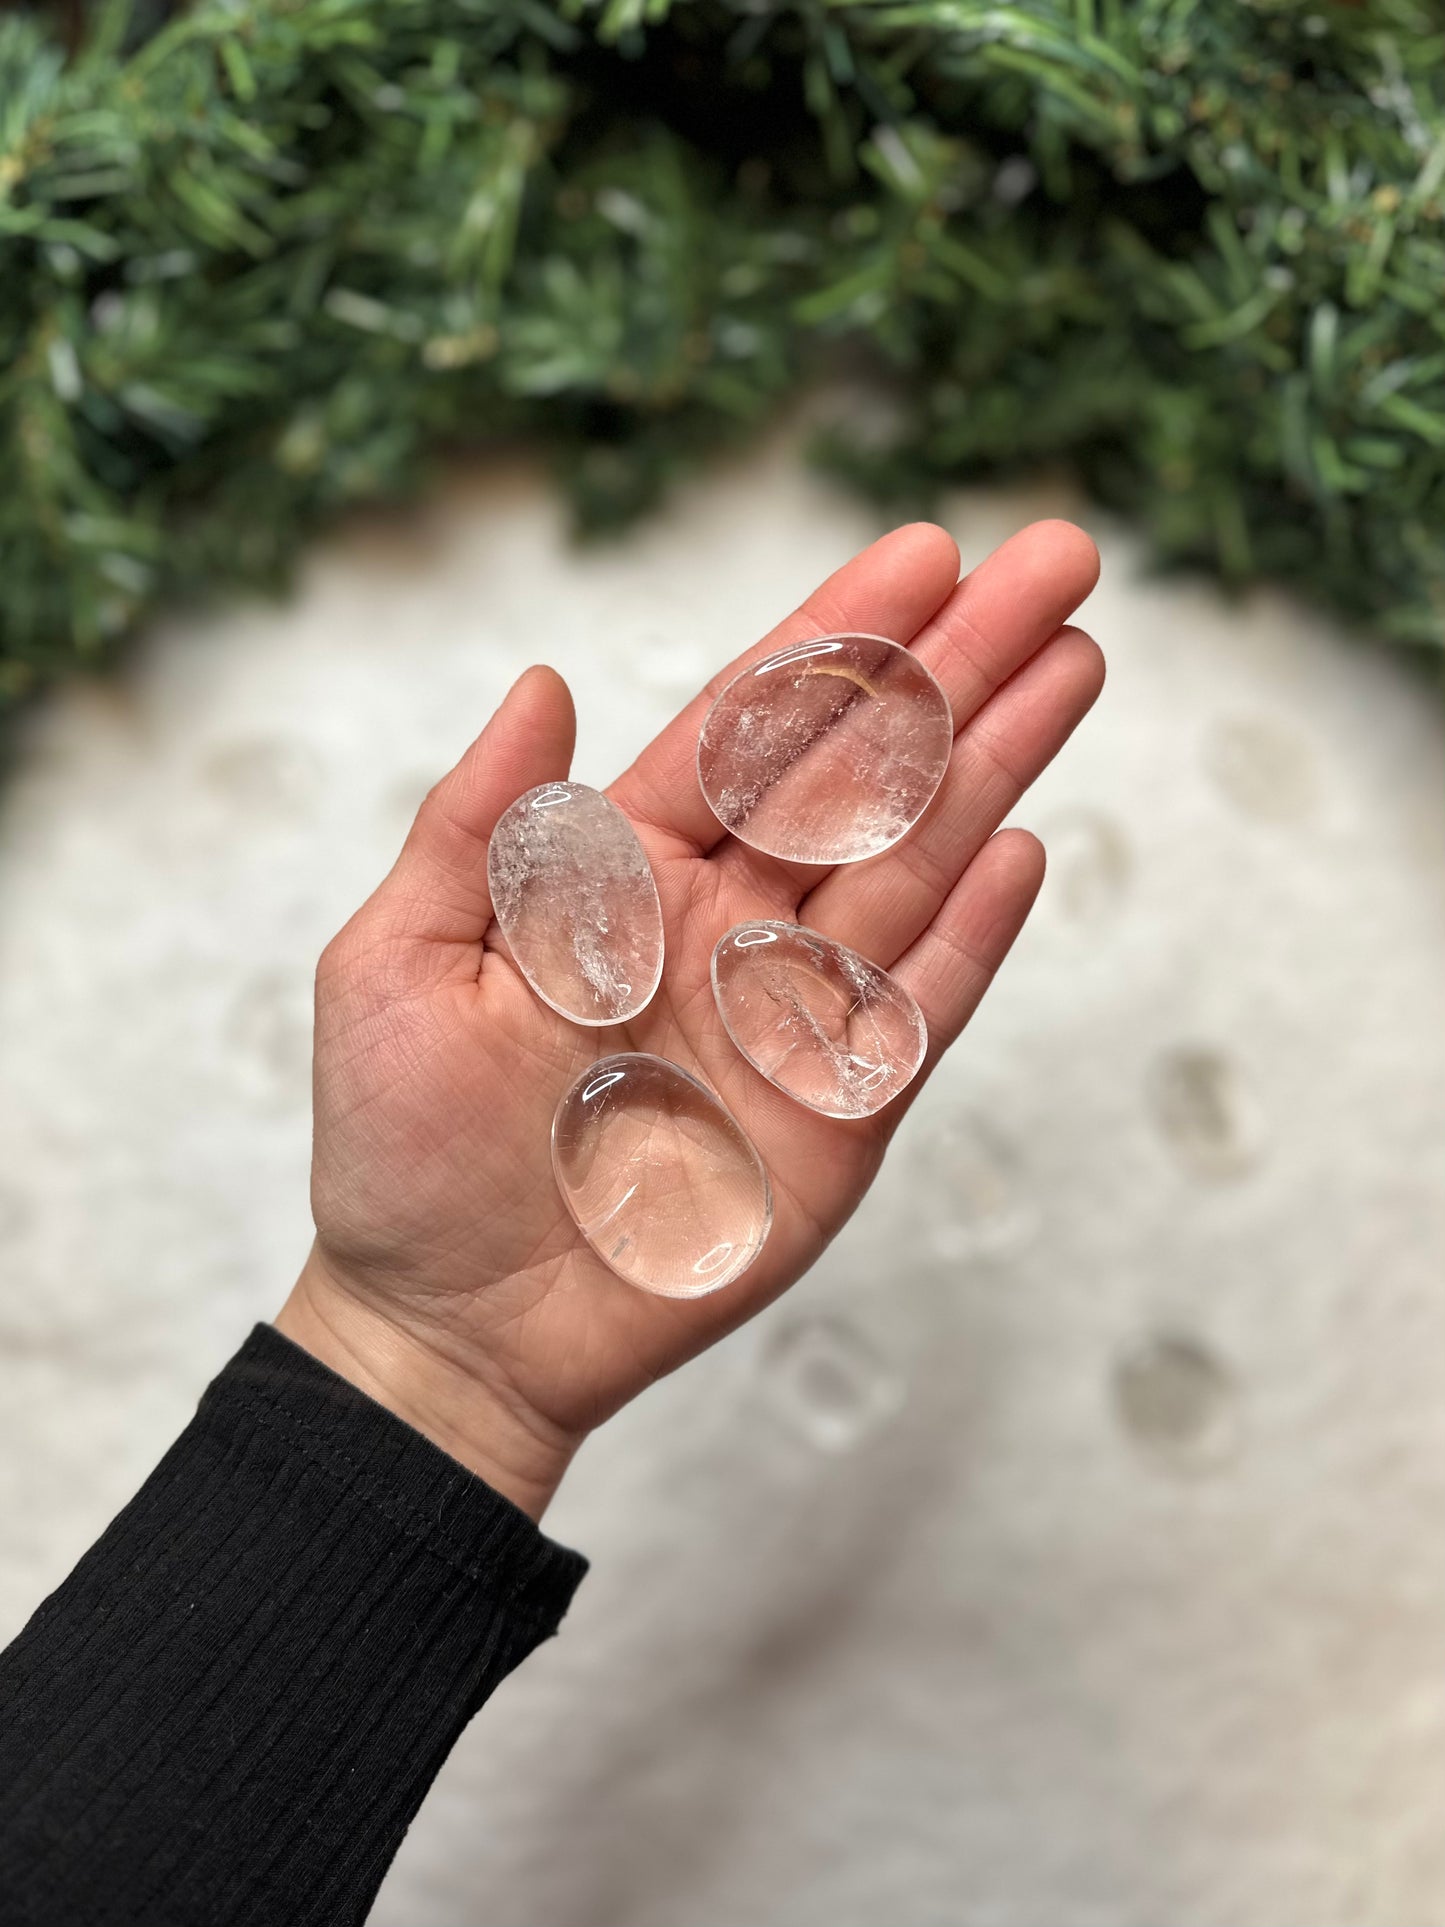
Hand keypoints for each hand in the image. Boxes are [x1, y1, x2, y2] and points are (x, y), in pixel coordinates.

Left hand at [276, 520, 1101, 1517]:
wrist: (451, 1327)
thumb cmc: (402, 1146)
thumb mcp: (394, 964)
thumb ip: (474, 827)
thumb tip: (543, 680)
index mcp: (619, 874)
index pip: (746, 731)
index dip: (833, 639)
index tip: (922, 552)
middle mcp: (721, 926)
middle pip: (856, 775)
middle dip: (954, 667)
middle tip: (1056, 561)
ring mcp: (787, 1016)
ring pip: (907, 868)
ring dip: (990, 766)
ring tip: (1072, 661)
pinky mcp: (834, 1117)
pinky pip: (915, 1009)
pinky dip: (972, 933)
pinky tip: (1024, 841)